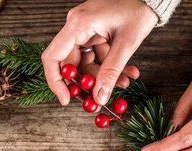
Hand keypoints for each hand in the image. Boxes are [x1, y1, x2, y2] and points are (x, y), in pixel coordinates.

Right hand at [41, 0, 158, 105]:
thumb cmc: (138, 9)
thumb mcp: (126, 44)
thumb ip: (111, 72)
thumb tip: (100, 98)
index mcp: (78, 24)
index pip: (53, 57)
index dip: (56, 82)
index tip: (67, 99)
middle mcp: (76, 26)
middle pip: (71, 64)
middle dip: (87, 83)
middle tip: (98, 99)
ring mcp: (85, 29)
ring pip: (86, 63)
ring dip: (104, 76)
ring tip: (125, 82)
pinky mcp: (94, 32)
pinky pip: (96, 55)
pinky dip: (109, 66)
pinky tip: (127, 72)